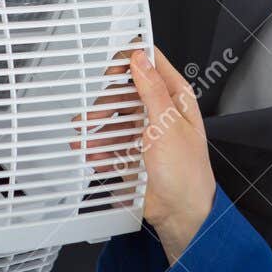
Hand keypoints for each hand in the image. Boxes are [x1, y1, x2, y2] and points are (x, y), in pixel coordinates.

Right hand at [76, 46, 215, 263]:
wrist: (182, 213)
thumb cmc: (187, 172)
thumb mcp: (167, 124)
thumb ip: (151, 89)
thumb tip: (140, 58)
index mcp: (176, 98)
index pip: (151, 64)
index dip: (130, 61)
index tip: (109, 70)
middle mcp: (162, 112)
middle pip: (126, 93)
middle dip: (106, 103)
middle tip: (92, 114)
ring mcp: (148, 133)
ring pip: (115, 119)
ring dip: (98, 128)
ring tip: (85, 138)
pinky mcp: (136, 153)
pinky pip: (112, 144)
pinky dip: (100, 149)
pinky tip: (92, 155)